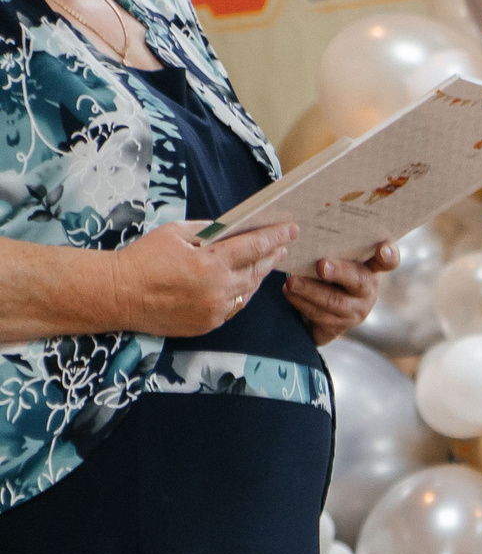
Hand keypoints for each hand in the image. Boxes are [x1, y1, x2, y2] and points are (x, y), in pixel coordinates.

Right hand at [107, 221, 295, 338]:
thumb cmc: (143, 258)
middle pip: (256, 270)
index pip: (253, 247)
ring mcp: (215, 310)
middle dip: (272, 256)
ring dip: (259, 275)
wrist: (117, 294)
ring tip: (267, 261)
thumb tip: (233, 229)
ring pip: (248, 291)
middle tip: (284, 244)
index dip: (274, 236)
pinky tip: (246, 283)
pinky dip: (242, 293)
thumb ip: (208, 231)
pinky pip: (234, 307)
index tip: (290, 229)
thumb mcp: (175, 233)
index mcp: (210, 263)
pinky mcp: (209, 324)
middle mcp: (218, 289)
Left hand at [285, 241, 397, 346]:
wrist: (318, 307)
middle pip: (359, 281)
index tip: (383, 249)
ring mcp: (357, 310)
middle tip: (321, 266)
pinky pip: (320, 315)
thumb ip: (330, 248)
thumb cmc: (325, 272)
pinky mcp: (340, 326)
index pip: (388, 261)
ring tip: (292, 281)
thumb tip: (306, 228)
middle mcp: (368, 289)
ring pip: (335, 301)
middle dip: (339, 272)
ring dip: (311, 291)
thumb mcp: (332, 259)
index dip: (388, 255)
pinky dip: (301, 302)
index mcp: (371, 268)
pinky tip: (289, 292)